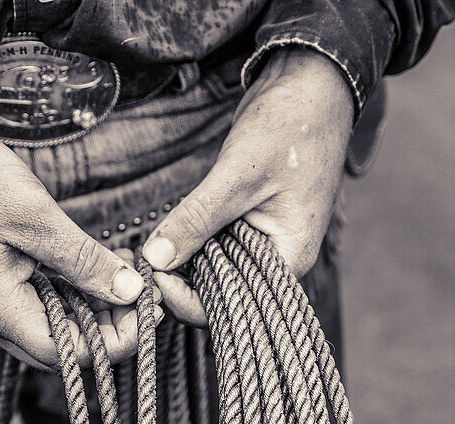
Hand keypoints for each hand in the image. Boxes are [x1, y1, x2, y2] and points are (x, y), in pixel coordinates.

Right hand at [0, 110, 160, 367]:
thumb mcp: (34, 215)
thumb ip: (83, 259)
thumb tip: (130, 290)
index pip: (66, 354)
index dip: (111, 343)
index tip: (145, 312)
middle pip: (58, 350)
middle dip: (104, 332)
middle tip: (142, 298)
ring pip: (48, 330)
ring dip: (87, 313)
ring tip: (125, 280)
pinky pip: (33, 308)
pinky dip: (66, 297)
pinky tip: (92, 270)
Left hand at [141, 49, 352, 324]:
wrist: (311, 85)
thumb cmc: (290, 127)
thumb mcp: (238, 174)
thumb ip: (196, 218)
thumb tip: (154, 258)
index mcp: (287, 262)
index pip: (230, 307)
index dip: (187, 299)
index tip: (153, 275)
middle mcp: (275, 262)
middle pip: (218, 295)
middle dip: (180, 283)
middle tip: (143, 259)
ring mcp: (262, 244)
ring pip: (212, 271)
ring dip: (182, 262)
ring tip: (152, 245)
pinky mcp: (247, 227)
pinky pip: (214, 247)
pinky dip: (191, 241)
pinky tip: (170, 230)